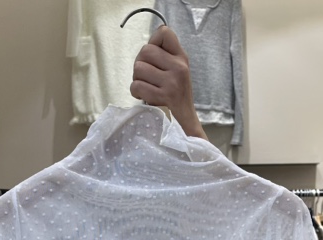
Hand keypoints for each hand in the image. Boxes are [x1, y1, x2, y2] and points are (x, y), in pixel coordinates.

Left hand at [131, 26, 207, 140]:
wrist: (186, 124)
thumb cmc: (176, 97)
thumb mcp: (176, 71)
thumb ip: (164, 56)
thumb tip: (145, 49)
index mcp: (181, 57)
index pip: (164, 33)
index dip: (152, 42)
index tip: (153, 58)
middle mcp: (179, 66)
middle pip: (145, 51)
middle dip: (139, 64)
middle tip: (145, 77)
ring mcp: (172, 82)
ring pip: (138, 68)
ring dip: (137, 79)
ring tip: (145, 88)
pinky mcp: (165, 96)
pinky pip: (137, 86)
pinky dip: (136, 92)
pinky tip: (144, 97)